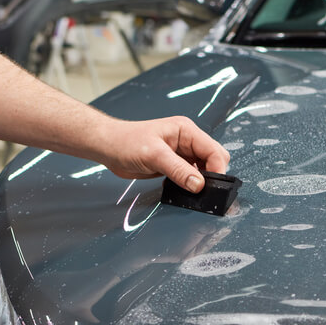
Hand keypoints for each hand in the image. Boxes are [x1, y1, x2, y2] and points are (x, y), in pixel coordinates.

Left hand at [103, 116, 229, 192]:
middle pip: (213, 159)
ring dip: (201, 182)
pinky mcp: (174, 165)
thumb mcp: (154, 155)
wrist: (108, 147)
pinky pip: (191, 176)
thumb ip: (178, 170)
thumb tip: (199, 185)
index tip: (213, 187)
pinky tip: (183, 190)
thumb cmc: (126, 142)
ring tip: (193, 193)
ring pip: (204, 169)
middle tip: (204, 192)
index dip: (217, 169)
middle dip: (212, 176)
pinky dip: (191, 185)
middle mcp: (187, 141)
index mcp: (186, 131)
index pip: (214, 150)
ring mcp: (181, 153)